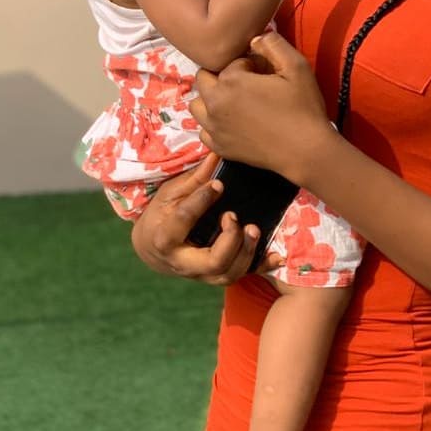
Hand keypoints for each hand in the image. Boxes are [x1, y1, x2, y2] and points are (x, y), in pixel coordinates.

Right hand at [130, 153, 280, 283]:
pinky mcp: (218, 275)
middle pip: (212, 263)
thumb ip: (194, 180)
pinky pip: (244, 276)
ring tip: (254, 229)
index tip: (218, 184)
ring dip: (247, 253)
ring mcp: (203, 274)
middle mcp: (184, 262)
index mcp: (165, 238)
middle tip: (233, 216)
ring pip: (229, 274)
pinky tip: (277, 256)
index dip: (201, 201)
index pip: (182, 221)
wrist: (154, 248)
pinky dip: (262, 267)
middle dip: (230, 241)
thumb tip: (216, 153)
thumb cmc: (162, 215)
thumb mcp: (170, 195)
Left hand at [189, 31, 336, 184]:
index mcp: (231, 81)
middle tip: (248, 85)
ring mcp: (214, 127)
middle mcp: (215, 103)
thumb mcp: (296, 66)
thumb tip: (254, 39)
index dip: (250, 65)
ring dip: (211, 99)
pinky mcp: (219, 147)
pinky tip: (233, 123)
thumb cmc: (303, 107)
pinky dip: (213, 124)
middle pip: (204, 78)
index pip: (231, 62)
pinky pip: (203, 130)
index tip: (266, 74)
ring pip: (197, 104)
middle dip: (222, 77)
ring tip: (235, 102)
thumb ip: (272, 44)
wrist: (305, 151)